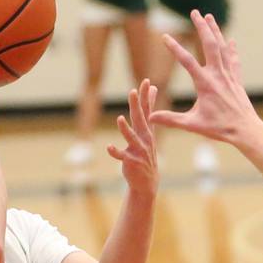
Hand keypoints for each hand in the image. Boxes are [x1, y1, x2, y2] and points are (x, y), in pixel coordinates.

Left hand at [108, 79, 158, 195]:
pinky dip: (115, 151)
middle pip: (140, 120)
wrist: (146, 181)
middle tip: (132, 91)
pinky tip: (109, 147)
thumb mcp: (148, 131)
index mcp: (147, 130)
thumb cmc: (144, 152)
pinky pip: (122, 156)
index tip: (146, 81)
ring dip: (125, 129)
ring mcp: (138, 150)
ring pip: (131, 138)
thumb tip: (153, 89)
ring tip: (119, 119)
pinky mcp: (131, 161)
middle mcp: (145, 139)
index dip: (145, 96)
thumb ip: (149, 111)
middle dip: (136, 106)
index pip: (147, 110)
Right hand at [149, 10, 262, 172]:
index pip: (186, 61)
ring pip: (223, 48)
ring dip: (216, 31)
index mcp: (205, 84)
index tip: (164, 36)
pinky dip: (231, 49)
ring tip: (209, 17)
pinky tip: (230, 40)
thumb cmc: (219, 129)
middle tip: (195, 12)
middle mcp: (218, 75)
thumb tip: (150, 117)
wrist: (246, 130)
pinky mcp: (237, 81)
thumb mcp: (192, 125)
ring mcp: (229, 76)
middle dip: (202, 27)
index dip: (174, 48)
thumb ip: (170, 119)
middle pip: (210, 45)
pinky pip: (234, 60)